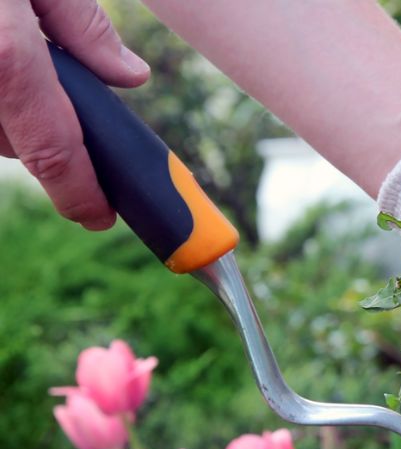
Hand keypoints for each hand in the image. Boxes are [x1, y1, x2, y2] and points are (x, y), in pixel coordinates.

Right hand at [0, 0, 148, 228]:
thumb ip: (80, 23)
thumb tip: (129, 77)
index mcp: (1, 54)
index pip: (50, 148)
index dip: (79, 192)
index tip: (100, 214)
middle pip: (10, 140)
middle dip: (41, 130)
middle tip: (52, 89)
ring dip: (2, 111)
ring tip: (4, 49)